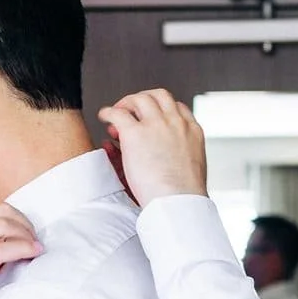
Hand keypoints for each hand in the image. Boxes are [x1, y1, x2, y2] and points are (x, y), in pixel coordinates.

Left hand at [96, 90, 207, 205]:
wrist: (179, 202)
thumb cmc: (184, 197)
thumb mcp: (193, 171)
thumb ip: (184, 159)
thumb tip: (173, 164)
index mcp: (193, 131)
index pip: (178, 108)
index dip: (162, 110)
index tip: (152, 118)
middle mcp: (175, 122)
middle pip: (159, 96)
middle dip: (144, 100)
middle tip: (132, 111)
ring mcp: (156, 125)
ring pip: (139, 99)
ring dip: (126, 103)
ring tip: (116, 113)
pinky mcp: (135, 133)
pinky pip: (118, 113)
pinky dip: (109, 112)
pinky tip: (104, 117)